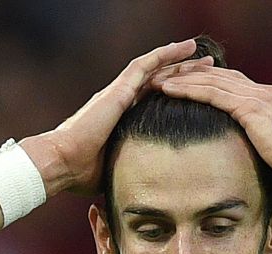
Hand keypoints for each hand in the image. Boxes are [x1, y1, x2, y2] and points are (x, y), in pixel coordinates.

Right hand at [49, 40, 212, 194]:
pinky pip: (145, 65)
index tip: (197, 90)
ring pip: (155, 67)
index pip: (153, 99)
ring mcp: (119, 92)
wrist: (62, 163)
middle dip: (184, 72)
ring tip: (200, 51)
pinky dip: (165, 55)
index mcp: (121, 117)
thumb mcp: (118, 168)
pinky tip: (183, 48)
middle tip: (208, 66)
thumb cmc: (82, 173)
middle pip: (159, 80)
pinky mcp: (118, 90)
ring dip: (179, 59)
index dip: (176, 92)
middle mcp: (121, 99)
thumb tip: (149, 187)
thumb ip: (134, 167)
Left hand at [156, 66, 271, 197]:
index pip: (232, 84)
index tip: (186, 86)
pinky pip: (212, 93)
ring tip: (157, 81)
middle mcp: (264, 93)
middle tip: (165, 77)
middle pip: (218, 76)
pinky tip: (168, 90)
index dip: (207, 83)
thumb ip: (256, 155)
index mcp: (270, 101)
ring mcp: (258, 97)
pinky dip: (188, 89)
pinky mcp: (250, 108)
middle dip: (190, 75)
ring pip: (211, 81)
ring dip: (182, 79)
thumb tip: (244, 174)